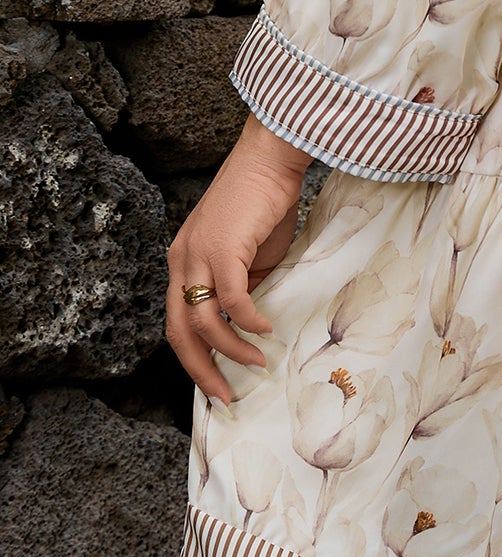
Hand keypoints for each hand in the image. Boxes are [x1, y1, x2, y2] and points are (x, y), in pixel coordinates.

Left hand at [165, 118, 307, 405]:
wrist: (270, 159)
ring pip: (202, 320)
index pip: (177, 323)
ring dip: (230, 350)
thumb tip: (246, 325)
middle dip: (201, 370)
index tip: (218, 385)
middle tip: (225, 397)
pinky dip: (247, 321)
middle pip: (178, 331)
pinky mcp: (222, 248)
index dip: (195, 358)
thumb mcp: (247, 257)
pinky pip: (230, 298)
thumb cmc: (263, 203)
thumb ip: (240, 288)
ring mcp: (197, 255)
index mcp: (182, 263)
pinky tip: (265, 330)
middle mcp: (180, 261)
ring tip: (256, 363)